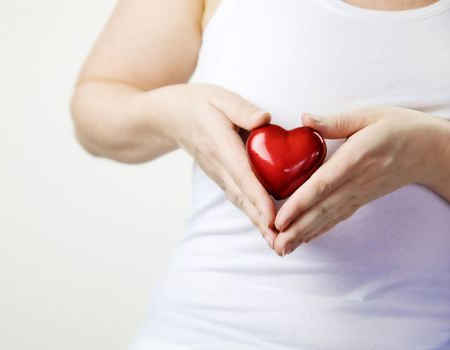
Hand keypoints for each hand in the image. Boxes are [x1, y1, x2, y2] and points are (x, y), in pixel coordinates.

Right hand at [151, 83, 278, 248]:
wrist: (169, 118)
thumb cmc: (197, 104)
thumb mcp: (218, 97)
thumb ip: (241, 108)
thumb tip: (265, 120)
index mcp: (220, 144)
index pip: (242, 174)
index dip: (258, 197)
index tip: (272, 218)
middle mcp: (218, 165)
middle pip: (242, 197)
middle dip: (261, 221)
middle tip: (280, 243)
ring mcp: (218, 174)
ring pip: (240, 201)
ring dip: (257, 223)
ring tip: (276, 243)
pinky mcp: (220, 177)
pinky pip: (238, 197)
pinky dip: (251, 213)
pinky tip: (265, 226)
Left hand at [272, 107, 448, 255]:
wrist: (431, 150)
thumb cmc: (399, 128)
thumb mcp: (368, 116)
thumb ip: (334, 121)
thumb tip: (304, 119)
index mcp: (354, 159)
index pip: (322, 185)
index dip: (300, 203)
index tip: (281, 218)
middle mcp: (356, 182)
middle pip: (322, 209)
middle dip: (297, 228)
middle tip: (275, 244)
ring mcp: (360, 194)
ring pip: (328, 217)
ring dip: (305, 234)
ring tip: (284, 248)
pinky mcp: (362, 199)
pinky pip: (339, 217)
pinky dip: (321, 229)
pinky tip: (306, 239)